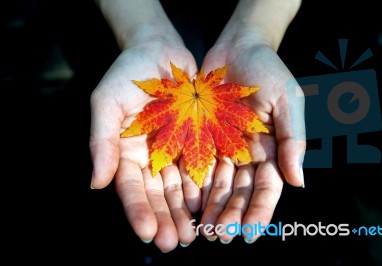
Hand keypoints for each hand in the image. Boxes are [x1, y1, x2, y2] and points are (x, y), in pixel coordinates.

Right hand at [89, 37, 199, 251]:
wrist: (159, 50)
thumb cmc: (127, 74)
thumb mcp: (106, 102)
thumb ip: (102, 141)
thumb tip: (95, 183)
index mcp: (126, 153)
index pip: (130, 188)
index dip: (137, 211)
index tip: (147, 233)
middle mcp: (151, 157)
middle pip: (157, 194)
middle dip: (165, 219)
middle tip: (174, 242)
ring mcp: (175, 151)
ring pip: (180, 188)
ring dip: (186, 211)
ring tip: (194, 233)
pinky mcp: (197, 141)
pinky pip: (201, 168)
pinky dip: (204, 187)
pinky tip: (210, 205)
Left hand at [198, 33, 305, 242]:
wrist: (238, 47)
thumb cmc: (269, 70)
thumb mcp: (288, 101)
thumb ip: (294, 139)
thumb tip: (299, 182)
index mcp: (272, 150)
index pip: (267, 188)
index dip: (259, 212)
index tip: (248, 233)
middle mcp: (248, 154)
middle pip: (240, 192)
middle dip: (231, 215)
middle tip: (220, 237)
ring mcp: (225, 147)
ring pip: (219, 185)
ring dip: (212, 208)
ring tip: (203, 230)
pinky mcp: (204, 138)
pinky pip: (199, 165)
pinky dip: (195, 186)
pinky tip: (189, 204)